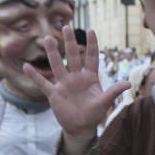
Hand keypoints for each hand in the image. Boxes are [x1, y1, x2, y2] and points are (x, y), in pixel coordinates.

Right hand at [23, 26, 129, 140]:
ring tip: (48, 39)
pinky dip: (35, 76)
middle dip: (70, 42)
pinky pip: (43, 83)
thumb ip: (113, 92)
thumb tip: (128, 84)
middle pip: (73, 56)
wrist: (81, 127)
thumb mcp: (104, 103)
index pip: (92, 57)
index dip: (92, 45)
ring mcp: (64, 84)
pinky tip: (26, 66)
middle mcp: (76, 77)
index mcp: (90, 77)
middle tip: (66, 27)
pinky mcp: (54, 94)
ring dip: (53, 53)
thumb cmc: (94, 114)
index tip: (91, 30)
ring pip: (57, 65)